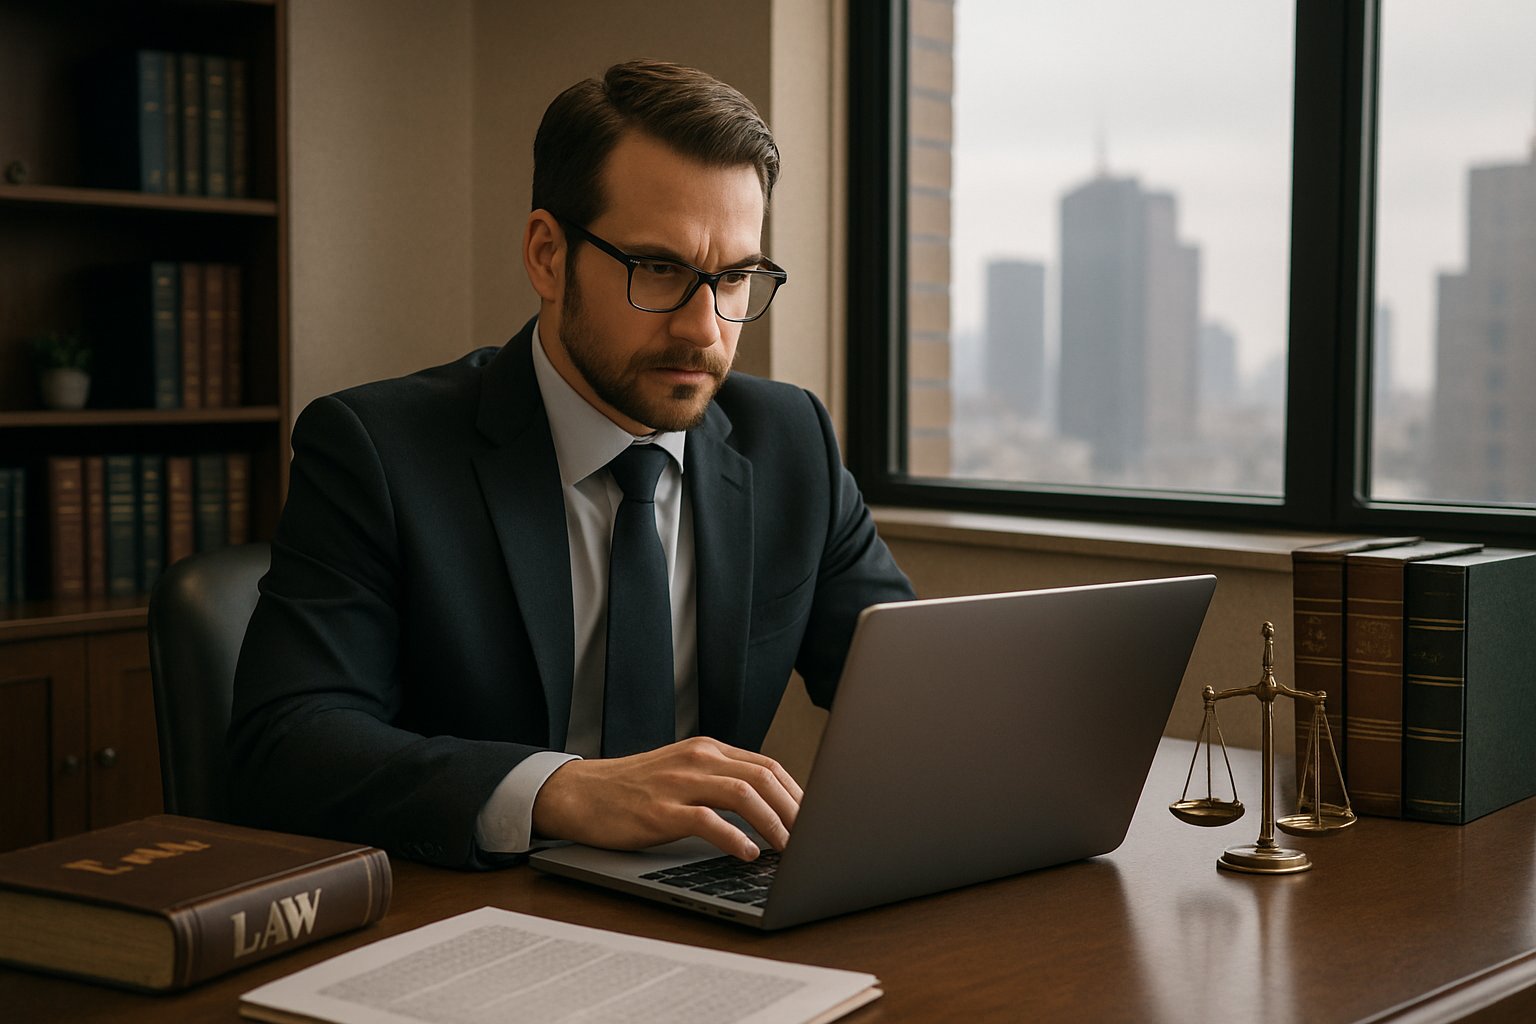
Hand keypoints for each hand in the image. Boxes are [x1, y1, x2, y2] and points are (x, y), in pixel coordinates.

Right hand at [531, 737, 802, 859]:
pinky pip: (707, 820)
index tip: (814, 819)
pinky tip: (748, 853)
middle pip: (763, 777)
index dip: (797, 793)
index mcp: (707, 750)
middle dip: (794, 809)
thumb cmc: (634, 789)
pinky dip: (734, 838)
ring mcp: (679, 782)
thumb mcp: (682, 773)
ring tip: (788, 848)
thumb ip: (720, 781)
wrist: (580, 792)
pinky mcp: (660, 810)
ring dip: (773, 823)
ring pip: (742, 794)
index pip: (767, 765)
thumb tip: (769, 808)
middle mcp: (698, 759)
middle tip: (812, 838)